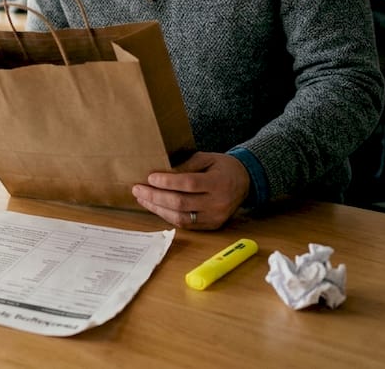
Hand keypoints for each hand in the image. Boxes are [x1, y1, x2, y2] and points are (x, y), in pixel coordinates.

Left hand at [131, 152, 250, 229]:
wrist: (246, 182)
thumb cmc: (223, 167)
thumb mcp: (208, 158)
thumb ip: (187, 165)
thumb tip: (162, 172)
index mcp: (219, 182)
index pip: (189, 184)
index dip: (168, 182)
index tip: (150, 177)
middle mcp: (218, 203)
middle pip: (181, 203)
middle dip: (155, 197)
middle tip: (138, 189)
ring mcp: (215, 217)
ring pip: (180, 217)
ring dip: (157, 208)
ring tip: (142, 199)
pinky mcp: (212, 226)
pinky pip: (185, 224)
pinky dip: (168, 216)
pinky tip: (156, 207)